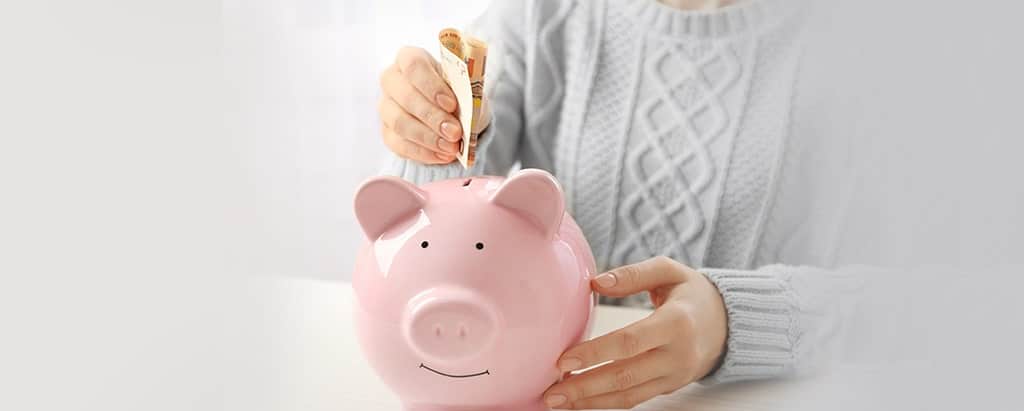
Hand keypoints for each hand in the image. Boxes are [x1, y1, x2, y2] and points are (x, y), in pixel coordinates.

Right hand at [378, 47, 463, 163]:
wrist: (458, 116)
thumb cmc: (460, 96)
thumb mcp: (468, 89)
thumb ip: (464, 95)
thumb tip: (459, 113)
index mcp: (410, 58)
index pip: (413, 65)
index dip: (431, 85)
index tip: (451, 104)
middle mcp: (392, 80)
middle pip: (405, 96)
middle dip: (432, 117)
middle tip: (455, 132)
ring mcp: (386, 107)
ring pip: (400, 123)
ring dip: (428, 137)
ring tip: (451, 147)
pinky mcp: (388, 133)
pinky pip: (400, 145)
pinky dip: (424, 152)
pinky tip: (443, 155)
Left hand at [543, 256, 728, 408]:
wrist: (728, 323)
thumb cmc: (692, 293)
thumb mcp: (669, 271)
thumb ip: (633, 274)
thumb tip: (597, 282)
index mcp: (676, 322)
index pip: (630, 342)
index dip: (596, 353)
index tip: (563, 360)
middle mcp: (677, 355)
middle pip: (625, 376)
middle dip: (585, 388)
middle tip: (551, 392)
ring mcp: (674, 376)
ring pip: (629, 395)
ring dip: (591, 402)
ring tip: (557, 402)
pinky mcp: (669, 387)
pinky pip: (635, 399)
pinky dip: (606, 403)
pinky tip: (581, 402)